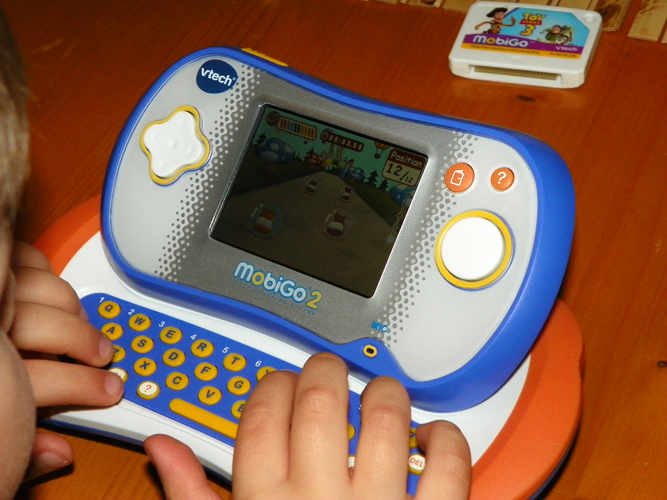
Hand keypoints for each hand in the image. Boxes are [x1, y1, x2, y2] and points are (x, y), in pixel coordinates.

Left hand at [8, 241, 123, 479]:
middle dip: (86, 343)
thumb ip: (19, 446)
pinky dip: (39, 271)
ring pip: (41, 291)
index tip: (107, 391)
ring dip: (70, 308)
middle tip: (101, 357)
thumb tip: (57, 454)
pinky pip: (24, 261)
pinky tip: (44, 287)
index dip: (85, 387)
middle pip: (51, 328)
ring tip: (79, 324)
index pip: (46, 380)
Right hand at [145, 353, 470, 499]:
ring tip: (380, 396)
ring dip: (387, 395)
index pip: (262, 416)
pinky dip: (445, 439)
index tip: (282, 383)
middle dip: (326, 372)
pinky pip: (448, 465)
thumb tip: (162, 447)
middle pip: (322, 404)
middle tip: (329, 372)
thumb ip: (191, 494)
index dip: (273, 385)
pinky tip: (430, 436)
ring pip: (386, 421)